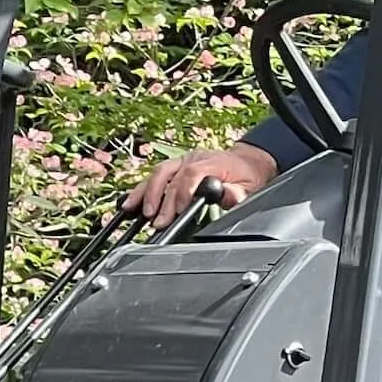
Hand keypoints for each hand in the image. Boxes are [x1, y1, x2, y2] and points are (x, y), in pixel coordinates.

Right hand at [125, 140, 279, 225]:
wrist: (248, 162)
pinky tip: (131, 203)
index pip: (192, 174)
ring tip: (136, 212)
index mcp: (214, 162)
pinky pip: (156, 176)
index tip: (177, 213)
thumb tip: (226, 195)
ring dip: (146, 193)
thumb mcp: (251, 187)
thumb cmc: (248, 176)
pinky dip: (142, 190)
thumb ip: (237, 193)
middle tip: (157, 222)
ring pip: (158, 173)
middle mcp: (195, 158)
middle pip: (170, 175)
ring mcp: (184, 161)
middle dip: (161, 200)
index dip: (182, 193)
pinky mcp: (176, 166)